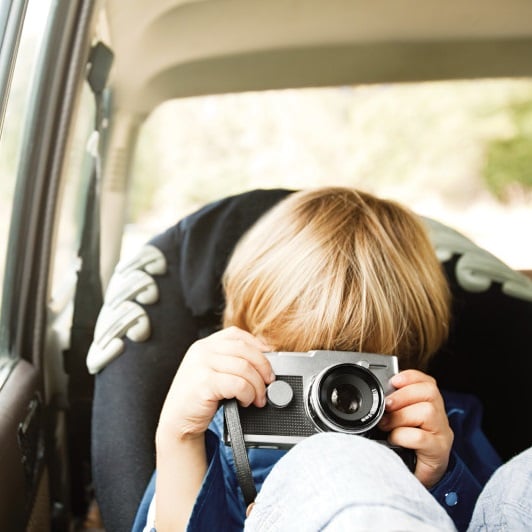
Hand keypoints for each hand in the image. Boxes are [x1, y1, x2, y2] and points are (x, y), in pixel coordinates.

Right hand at [156, 326, 273, 442]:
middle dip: (263, 366)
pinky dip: (248, 394)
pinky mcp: (204, 383)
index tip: (270, 356)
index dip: (257, 344)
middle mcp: (201, 351)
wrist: (177, 421)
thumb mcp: (212, 372)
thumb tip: (264, 358)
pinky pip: (238, 384)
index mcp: (204, 345)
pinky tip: (245, 402)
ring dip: (257, 385)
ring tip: (258, 398)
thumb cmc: (198, 398)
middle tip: (269, 382)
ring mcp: (201, 365)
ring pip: (244, 367)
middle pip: (244, 349)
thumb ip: (230, 361)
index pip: (236, 334)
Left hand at [378, 369, 453, 487]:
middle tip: (386, 407)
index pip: (427, 382)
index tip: (393, 381)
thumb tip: (372, 398)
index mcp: (430, 405)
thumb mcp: (397, 422)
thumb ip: (390, 407)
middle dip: (402, 396)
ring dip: (401, 416)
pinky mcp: (438, 452)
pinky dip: (403, 436)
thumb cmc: (405, 446)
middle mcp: (439, 417)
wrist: (417, 478)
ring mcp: (441, 434)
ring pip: (427, 412)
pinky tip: (394, 440)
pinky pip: (421, 438)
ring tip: (388, 426)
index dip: (410, 377)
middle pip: (429, 392)